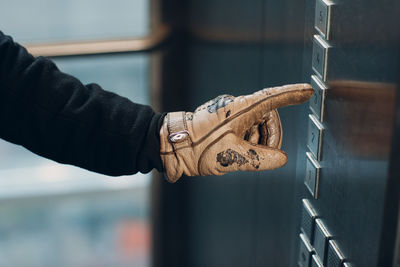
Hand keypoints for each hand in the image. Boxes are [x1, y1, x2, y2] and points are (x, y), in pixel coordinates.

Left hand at [160, 83, 312, 181]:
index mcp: (240, 108)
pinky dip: (247, 143)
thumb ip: (261, 160)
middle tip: (263, 156)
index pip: (272, 98)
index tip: (307, 91)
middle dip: (270, 138)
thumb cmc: (197, 147)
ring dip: (257, 143)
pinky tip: (235, 153)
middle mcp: (236, 107)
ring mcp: (230, 114)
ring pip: (257, 127)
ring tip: (241, 156)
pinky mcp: (224, 123)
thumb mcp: (232, 157)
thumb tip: (281, 159)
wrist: (171, 146)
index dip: (292, 95)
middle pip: (268, 118)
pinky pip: (245, 130)